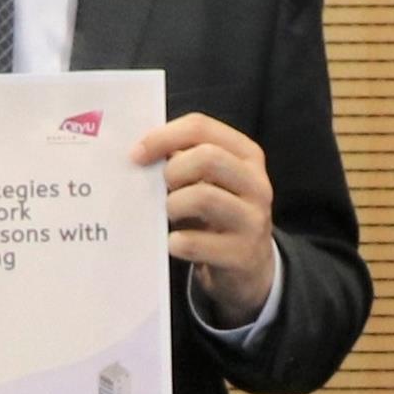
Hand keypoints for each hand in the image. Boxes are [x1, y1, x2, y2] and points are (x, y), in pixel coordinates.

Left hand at [139, 114, 279, 325]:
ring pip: (203, 197)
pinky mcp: (242, 255)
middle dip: (173, 171)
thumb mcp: (209, 180)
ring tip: (170, 214)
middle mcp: (256, 183)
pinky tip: (174, 243)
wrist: (249, 265)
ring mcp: (252, 220)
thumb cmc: (218, 213)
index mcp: (246, 155)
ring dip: (173, 205)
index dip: (162, 137)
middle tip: (161, 188)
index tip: (136, 155)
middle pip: (207, 158)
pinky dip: (175, 242)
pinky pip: (195, 243)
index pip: (201, 128)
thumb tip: (140, 152)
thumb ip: (183, 159)